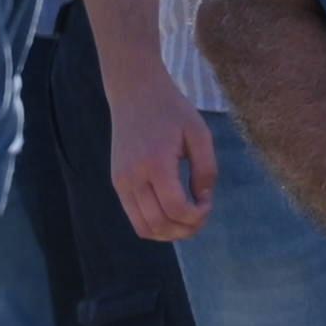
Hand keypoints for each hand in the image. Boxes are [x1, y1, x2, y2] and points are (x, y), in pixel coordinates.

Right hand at [107, 71, 215, 243]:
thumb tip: (203, 200)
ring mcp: (121, 182)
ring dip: (170, 233)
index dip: (197, 216)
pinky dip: (155, 225)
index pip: (176, 208)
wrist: (135, 92)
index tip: (208, 201)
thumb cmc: (171, 110)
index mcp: (155, 163)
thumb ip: (206, 169)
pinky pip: (135, 218)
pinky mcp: (117, 183)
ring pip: (144, 228)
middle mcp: (133, 176)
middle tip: (201, 215)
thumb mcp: (199, 133)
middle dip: (186, 229)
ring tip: (188, 219)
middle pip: (159, 224)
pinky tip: (172, 213)